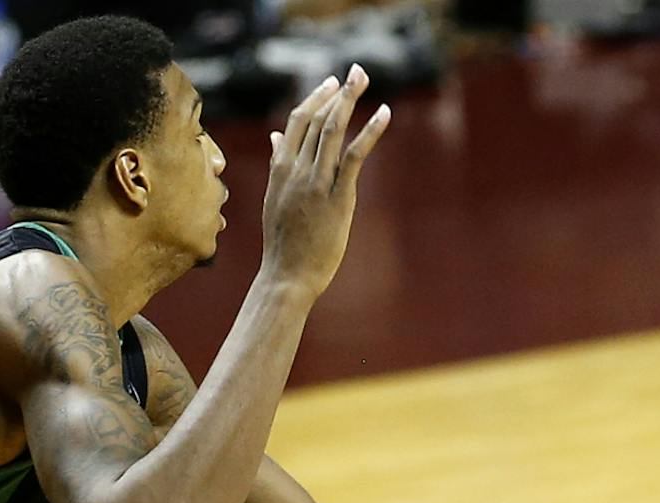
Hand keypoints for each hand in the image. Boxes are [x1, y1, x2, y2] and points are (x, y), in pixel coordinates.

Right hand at [262, 67, 391, 297]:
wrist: (287, 275)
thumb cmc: (284, 242)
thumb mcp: (275, 197)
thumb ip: (278, 164)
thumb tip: (276, 138)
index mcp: (280, 168)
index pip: (297, 122)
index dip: (315, 99)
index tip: (331, 84)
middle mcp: (296, 169)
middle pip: (317, 119)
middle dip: (337, 92)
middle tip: (355, 70)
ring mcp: (316, 182)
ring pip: (333, 131)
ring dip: (350, 101)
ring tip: (364, 78)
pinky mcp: (337, 197)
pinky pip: (355, 156)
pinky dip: (370, 132)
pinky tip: (384, 113)